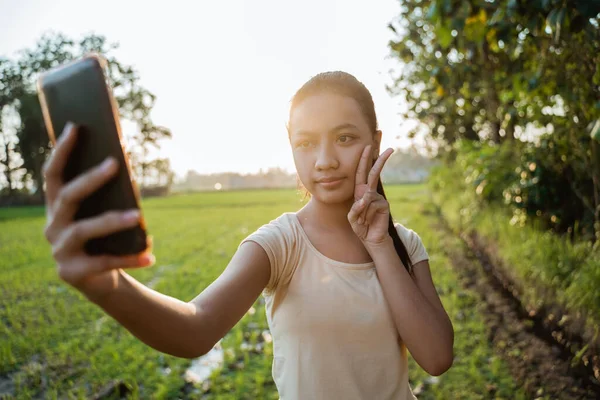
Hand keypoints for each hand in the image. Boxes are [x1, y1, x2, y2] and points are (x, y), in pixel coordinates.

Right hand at [43, 122, 154, 302]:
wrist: (99, 279)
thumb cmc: (103, 238)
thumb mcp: (104, 214)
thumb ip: (108, 194)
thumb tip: (125, 163)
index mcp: (57, 207)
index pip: (53, 174)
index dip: (62, 151)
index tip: (76, 126)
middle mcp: (53, 226)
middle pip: (68, 197)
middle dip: (90, 179)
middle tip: (115, 164)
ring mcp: (60, 250)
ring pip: (84, 229)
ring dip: (111, 220)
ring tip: (138, 215)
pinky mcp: (72, 273)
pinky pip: (104, 262)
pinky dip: (130, 258)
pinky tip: (150, 255)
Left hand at [348, 145, 393, 245]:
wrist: (370, 238)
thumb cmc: (360, 226)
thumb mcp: (352, 217)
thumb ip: (355, 208)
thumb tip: (365, 198)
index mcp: (360, 191)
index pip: (362, 173)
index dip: (364, 160)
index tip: (368, 147)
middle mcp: (370, 192)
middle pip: (374, 173)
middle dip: (380, 161)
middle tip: (391, 149)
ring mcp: (378, 198)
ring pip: (367, 197)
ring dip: (361, 211)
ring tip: (363, 221)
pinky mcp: (384, 204)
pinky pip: (372, 204)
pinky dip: (366, 214)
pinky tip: (368, 221)